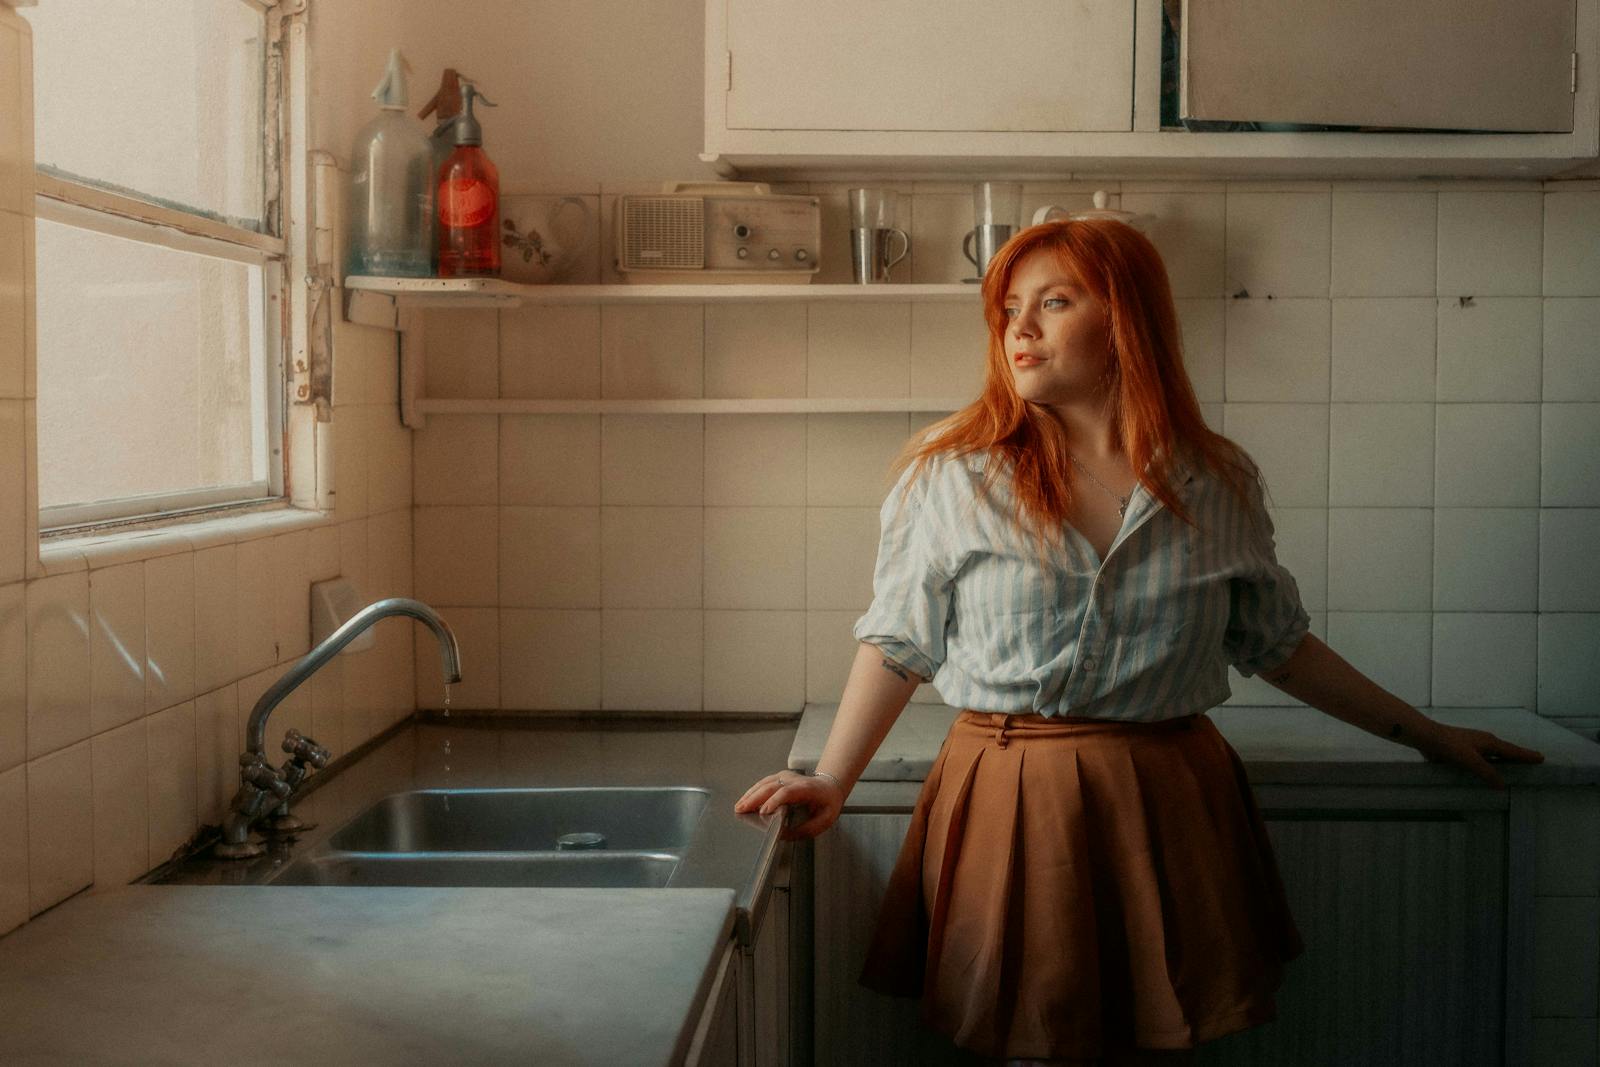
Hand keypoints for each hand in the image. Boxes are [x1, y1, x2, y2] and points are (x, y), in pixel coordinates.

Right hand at [733, 770, 845, 839]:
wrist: (831, 785)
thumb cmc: (828, 804)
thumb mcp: (824, 821)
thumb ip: (805, 830)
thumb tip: (784, 835)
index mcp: (807, 789)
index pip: (787, 792)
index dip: (774, 801)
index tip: (764, 812)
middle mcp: (794, 780)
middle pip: (772, 786)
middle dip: (755, 798)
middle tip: (742, 810)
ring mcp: (786, 776)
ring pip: (765, 783)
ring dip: (751, 794)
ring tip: (739, 806)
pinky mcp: (780, 777)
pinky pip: (764, 782)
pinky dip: (753, 791)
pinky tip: (745, 799)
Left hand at [1408, 722, 1544, 790]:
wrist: (1427, 737)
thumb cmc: (1450, 746)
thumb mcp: (1471, 760)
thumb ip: (1487, 773)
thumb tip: (1503, 786)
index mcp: (1490, 742)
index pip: (1513, 751)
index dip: (1527, 756)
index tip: (1541, 758)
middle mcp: (1484, 743)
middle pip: (1506, 752)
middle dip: (1519, 758)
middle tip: (1533, 763)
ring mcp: (1473, 747)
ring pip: (1494, 756)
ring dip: (1504, 763)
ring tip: (1514, 772)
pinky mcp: (1463, 752)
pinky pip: (1482, 761)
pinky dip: (1489, 766)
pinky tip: (1487, 775)